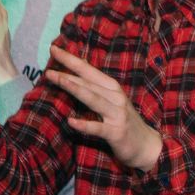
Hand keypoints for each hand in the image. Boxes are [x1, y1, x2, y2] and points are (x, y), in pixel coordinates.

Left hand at [45, 44, 162, 170]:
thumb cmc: (124, 121)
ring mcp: (117, 114)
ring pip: (93, 99)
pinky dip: (85, 125)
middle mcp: (116, 97)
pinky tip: (71, 121)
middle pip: (88, 82)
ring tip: (58, 80)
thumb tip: (75, 71)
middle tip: (47, 68)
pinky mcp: (117, 133)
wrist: (147, 145)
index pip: (88, 70)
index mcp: (112, 88)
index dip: (71, 59)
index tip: (53, 49)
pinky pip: (98, 128)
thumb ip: (95, 88)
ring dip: (75, 88)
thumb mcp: (112, 101)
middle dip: (68, 73)